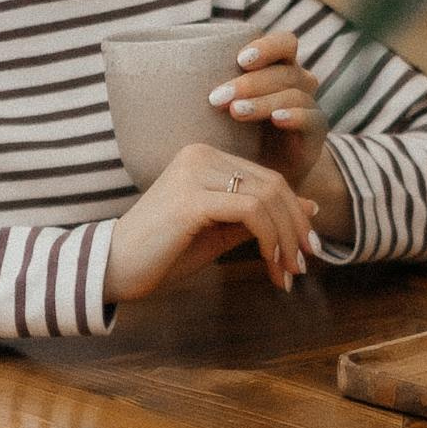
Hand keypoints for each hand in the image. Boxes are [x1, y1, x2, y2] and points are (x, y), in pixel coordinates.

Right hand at [105, 141, 323, 303]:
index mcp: (204, 157)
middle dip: (296, 228)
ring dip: (285, 239)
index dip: (294, 215)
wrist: (115, 268)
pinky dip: (269, 240)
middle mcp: (199, 155)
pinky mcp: (191, 199)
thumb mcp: (220, 232)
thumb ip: (260, 217)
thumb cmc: (165, 253)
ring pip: (267, 197)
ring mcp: (194, 173)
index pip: (267, 179)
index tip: (305, 251)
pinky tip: (269, 265)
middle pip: (273, 185)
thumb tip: (311, 207)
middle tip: (304, 264)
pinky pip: (251, 212)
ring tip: (288, 272)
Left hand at [209, 28, 351, 239]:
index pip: (283, 44)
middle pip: (284, 69)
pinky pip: (312, 118)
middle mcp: (297, 83)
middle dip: (250, 82)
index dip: (265, 47)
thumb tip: (151, 78)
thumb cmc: (232, 141)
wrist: (262, 184)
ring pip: (294, 93)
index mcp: (277, 69)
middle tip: (218, 98)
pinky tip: (276, 120)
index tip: (238, 60)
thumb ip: (203, 94)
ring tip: (235, 112)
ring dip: (263, 100)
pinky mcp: (316, 134)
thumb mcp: (216, 114)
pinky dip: (295, 116)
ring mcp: (309, 107)